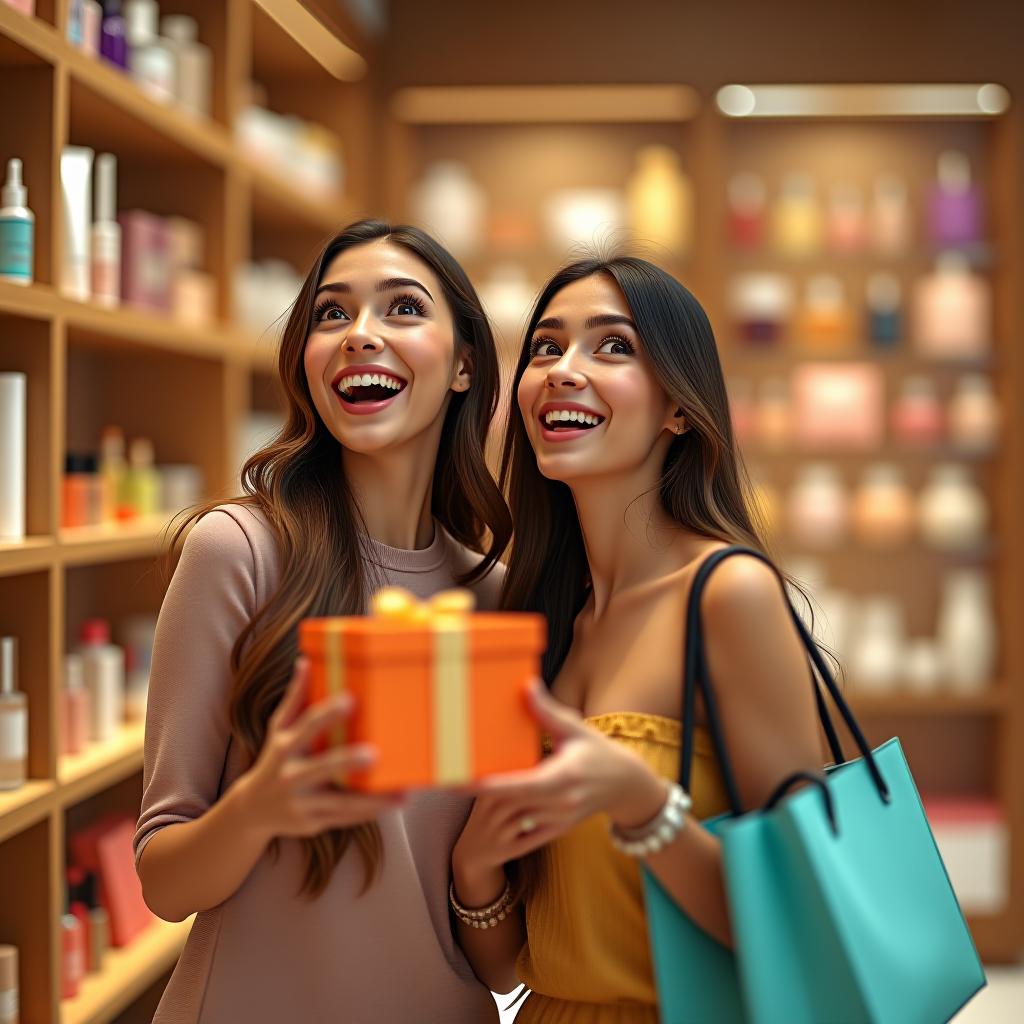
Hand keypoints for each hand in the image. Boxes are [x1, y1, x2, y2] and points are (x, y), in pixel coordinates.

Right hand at [231, 657, 404, 841]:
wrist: (253, 809)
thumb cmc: (275, 758)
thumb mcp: (278, 728)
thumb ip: (295, 697)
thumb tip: (305, 661)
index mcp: (286, 747)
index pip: (307, 726)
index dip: (327, 714)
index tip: (349, 700)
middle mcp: (292, 775)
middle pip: (322, 767)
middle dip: (346, 762)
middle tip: (374, 754)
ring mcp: (303, 802)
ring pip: (341, 803)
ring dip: (372, 800)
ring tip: (401, 794)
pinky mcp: (314, 822)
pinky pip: (346, 818)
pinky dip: (371, 812)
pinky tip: (395, 803)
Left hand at [459, 685, 667, 866]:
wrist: (626, 786)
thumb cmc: (600, 753)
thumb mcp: (576, 729)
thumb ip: (547, 711)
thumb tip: (527, 685)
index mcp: (563, 777)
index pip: (519, 785)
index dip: (489, 785)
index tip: (462, 779)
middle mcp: (559, 804)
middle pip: (510, 804)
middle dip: (480, 795)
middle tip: (447, 780)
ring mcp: (556, 821)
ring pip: (514, 821)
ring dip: (488, 811)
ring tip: (460, 794)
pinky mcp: (555, 830)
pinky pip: (523, 834)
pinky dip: (504, 824)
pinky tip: (485, 813)